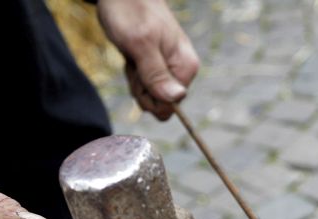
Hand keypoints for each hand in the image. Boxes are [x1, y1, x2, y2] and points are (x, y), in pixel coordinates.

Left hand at [97, 0, 199, 119]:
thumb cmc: (131, 12)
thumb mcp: (140, 44)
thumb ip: (157, 73)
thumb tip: (177, 98)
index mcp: (186, 67)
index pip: (170, 106)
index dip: (148, 95)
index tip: (141, 71)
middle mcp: (182, 71)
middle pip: (160, 103)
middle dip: (140, 87)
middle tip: (135, 59)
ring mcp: (170, 69)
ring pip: (151, 95)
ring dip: (136, 79)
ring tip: (134, 54)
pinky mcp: (159, 66)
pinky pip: (146, 85)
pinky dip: (134, 73)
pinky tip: (133, 56)